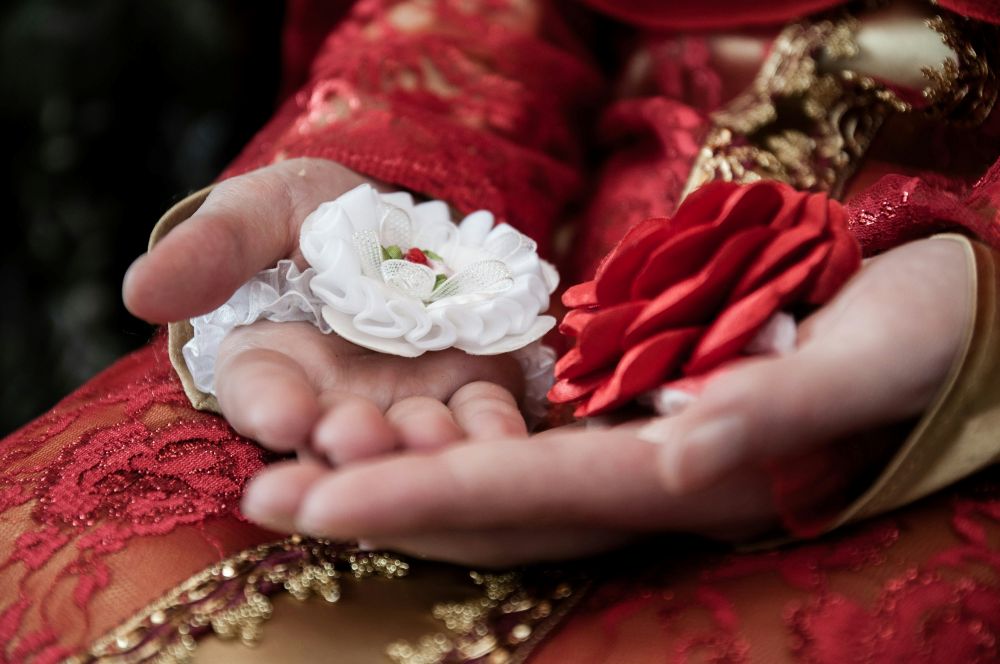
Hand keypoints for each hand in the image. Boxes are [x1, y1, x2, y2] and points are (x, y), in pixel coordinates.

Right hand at [124, 158, 526, 461]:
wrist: (396, 224)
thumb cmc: (312, 218)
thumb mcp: (259, 214)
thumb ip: (212, 250)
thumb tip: (141, 292)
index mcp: (271, 366)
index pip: (260, 394)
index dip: (269, 406)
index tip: (282, 414)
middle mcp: (334, 401)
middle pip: (338, 436)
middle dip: (351, 442)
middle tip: (361, 439)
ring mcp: (404, 404)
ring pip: (411, 441)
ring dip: (424, 452)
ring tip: (437, 447)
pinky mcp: (466, 390)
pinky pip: (479, 418)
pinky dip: (491, 430)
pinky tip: (506, 435)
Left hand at [240, 237, 972, 564]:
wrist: (930, 328)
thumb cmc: (915, 340)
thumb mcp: (867, 360)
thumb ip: (783, 402)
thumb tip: (689, 436)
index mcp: (695, 479)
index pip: (536, 494)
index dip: (425, 499)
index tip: (317, 497)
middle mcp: (647, 482)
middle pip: (492, 509)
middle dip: (375, 507)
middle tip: (261, 500)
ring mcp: (631, 456)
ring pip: (493, 484)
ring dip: (391, 481)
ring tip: (288, 476)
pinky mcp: (628, 421)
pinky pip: (523, 446)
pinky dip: (445, 446)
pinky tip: (383, 434)